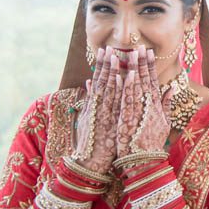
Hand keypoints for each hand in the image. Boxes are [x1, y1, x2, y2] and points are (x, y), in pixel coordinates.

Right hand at [71, 46, 121, 173]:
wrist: (91, 162)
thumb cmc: (91, 141)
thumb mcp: (87, 117)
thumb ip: (88, 99)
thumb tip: (87, 82)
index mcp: (94, 104)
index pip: (98, 80)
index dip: (101, 65)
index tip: (104, 50)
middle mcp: (98, 106)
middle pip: (103, 81)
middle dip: (106, 63)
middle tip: (110, 46)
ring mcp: (104, 113)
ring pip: (110, 88)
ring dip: (113, 71)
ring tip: (115, 55)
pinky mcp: (111, 121)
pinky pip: (117, 102)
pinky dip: (119, 89)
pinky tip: (121, 78)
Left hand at [116, 46, 172, 158]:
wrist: (144, 160)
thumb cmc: (152, 142)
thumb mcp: (165, 122)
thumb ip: (167, 104)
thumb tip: (172, 88)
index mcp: (156, 104)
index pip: (153, 80)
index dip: (150, 65)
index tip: (149, 52)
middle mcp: (148, 105)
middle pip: (144, 79)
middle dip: (141, 62)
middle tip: (139, 46)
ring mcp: (138, 111)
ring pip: (135, 86)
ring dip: (132, 69)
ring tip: (130, 54)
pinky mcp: (128, 118)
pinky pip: (127, 99)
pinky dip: (127, 87)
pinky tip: (126, 74)